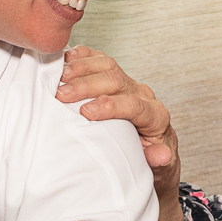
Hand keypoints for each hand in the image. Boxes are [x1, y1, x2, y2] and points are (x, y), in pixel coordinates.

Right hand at [58, 46, 178, 174]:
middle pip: (116, 80)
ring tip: (59, 77)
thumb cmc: (147, 155)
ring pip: (107, 65)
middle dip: (87, 85)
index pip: (133, 105)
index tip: (86, 112)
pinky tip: (65, 60)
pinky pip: (100, 59)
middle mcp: (141, 94)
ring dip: (81, 68)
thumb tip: (162, 156)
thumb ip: (156, 158)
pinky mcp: (114, 76)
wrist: (149, 143)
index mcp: (154, 115)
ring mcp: (128, 82)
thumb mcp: (154, 164)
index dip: (109, 106)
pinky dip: (82, 56)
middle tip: (63, 94)